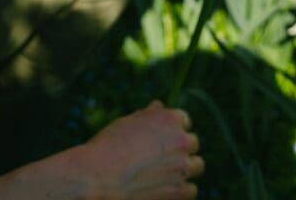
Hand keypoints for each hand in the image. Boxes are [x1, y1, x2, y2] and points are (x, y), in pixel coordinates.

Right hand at [73, 101, 202, 199]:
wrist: (98, 176)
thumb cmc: (108, 146)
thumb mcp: (127, 124)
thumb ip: (148, 116)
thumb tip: (159, 105)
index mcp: (170, 119)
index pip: (184, 121)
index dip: (174, 129)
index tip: (164, 138)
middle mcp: (181, 140)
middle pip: (192, 143)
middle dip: (180, 149)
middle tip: (161, 158)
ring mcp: (183, 167)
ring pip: (196, 166)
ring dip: (185, 169)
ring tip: (165, 174)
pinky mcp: (180, 191)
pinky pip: (191, 189)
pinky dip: (181, 190)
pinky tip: (165, 189)